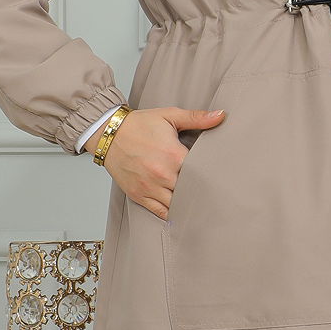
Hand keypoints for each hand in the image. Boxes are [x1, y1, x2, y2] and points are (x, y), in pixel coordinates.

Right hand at [101, 106, 225, 219]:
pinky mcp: (139, 196)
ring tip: (198, 202)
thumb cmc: (139, 125)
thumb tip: (222, 115)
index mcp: (174, 155)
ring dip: (187, 203)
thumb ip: (196, 118)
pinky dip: (172, 214)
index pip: (202, 172)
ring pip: (177, 205)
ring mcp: (150, 188)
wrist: (108, 134)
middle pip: (191, 191)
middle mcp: (163, 175)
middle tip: (214, 193)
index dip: (211, 174)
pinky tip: (181, 212)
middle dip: (201, 191)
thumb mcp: (169, 116)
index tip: (220, 175)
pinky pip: (160, 212)